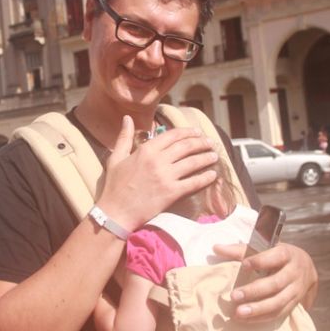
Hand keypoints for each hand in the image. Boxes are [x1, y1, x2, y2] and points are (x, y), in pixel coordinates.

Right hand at [97, 115, 218, 232]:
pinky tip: (212, 175)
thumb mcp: (116, 157)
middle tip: (210, 142)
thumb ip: (124, 136)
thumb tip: (127, 118)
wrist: (115, 212)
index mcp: (146, 150)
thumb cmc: (114, 186)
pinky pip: (193, 183)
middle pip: (186, 146)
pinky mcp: (171, 193)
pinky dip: (205, 178)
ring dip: (206, 157)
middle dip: (201, 143)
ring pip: (192, 162)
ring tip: (214, 155)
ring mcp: (166, 177)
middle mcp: (158, 161)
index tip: (197, 132)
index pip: (172, 135)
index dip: (187, 132)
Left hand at [214, 240, 317, 321]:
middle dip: (254, 291)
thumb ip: (241, 250)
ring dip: (257, 309)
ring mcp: (296, 290)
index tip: (244, 265)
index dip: (261, 261)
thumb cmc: (277, 256)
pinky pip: (279, 313)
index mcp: (287, 254)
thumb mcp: (265, 248)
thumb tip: (216, 248)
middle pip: (275, 283)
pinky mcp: (294, 304)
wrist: (306, 268)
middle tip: (233, 296)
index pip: (275, 257)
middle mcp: (294, 272)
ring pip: (278, 302)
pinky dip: (262, 317)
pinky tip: (246, 319)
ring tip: (238, 313)